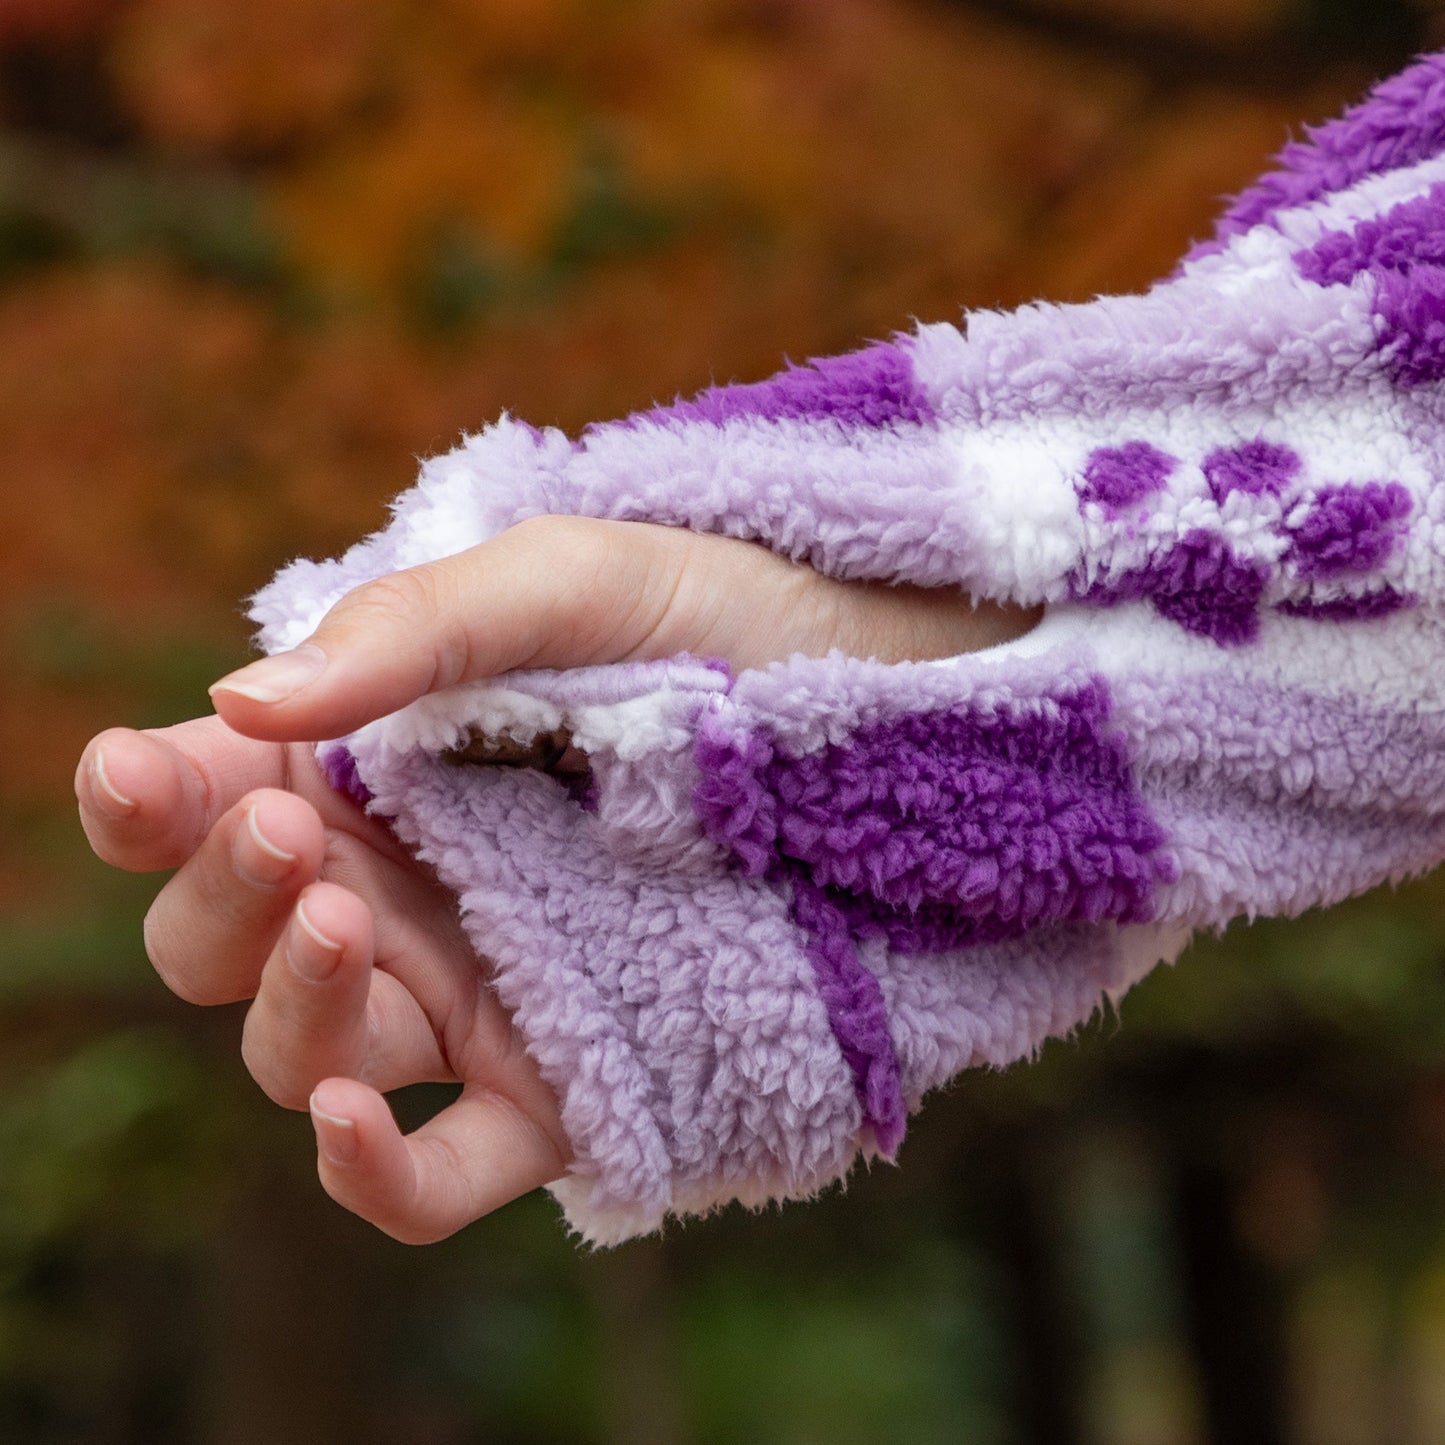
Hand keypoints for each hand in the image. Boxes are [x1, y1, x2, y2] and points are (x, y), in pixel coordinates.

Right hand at [77, 517, 1036, 1242]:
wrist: (873, 696)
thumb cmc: (714, 613)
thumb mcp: (567, 581)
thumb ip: (412, 630)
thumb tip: (239, 702)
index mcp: (367, 765)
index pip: (199, 804)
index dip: (146, 801)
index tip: (145, 771)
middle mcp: (398, 887)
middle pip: (224, 942)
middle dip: (226, 897)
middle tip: (299, 828)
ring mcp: (476, 991)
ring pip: (312, 1052)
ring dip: (296, 1002)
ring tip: (359, 915)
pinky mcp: (566, 1081)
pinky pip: (439, 1170)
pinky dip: (373, 1173)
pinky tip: (352, 1124)